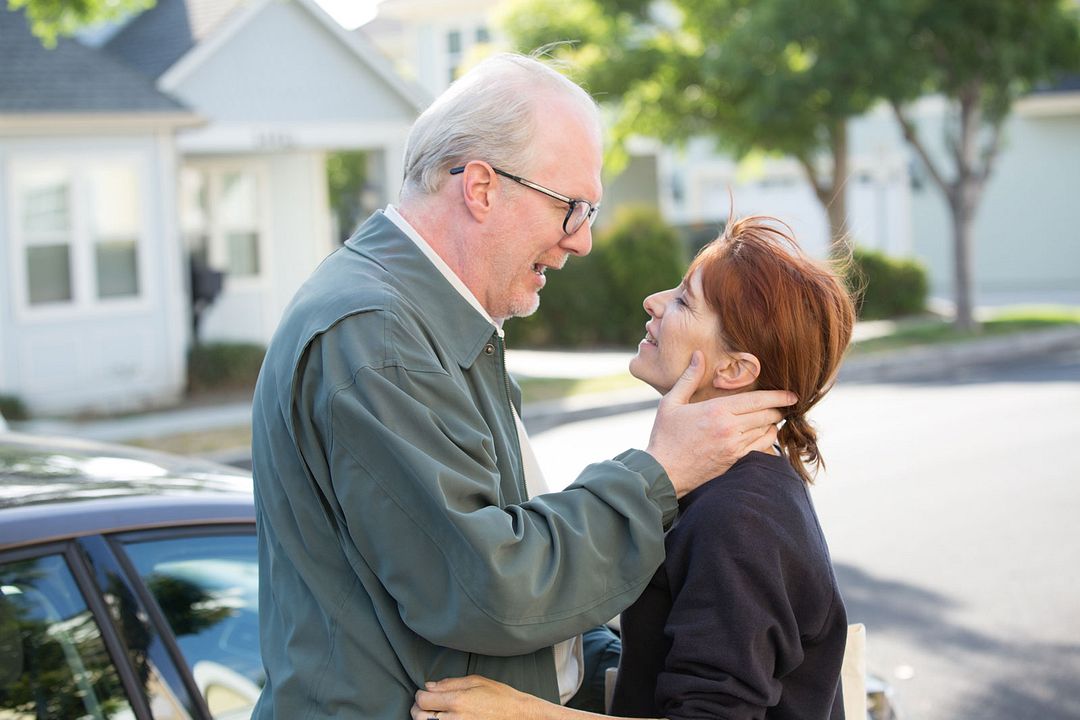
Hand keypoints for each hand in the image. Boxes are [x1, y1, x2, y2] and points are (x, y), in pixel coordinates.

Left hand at [412, 675, 548, 719]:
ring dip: (426, 719)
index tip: (425, 692)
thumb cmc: (500, 696)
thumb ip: (450, 683)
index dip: (420, 694)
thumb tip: (429, 686)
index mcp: (457, 700)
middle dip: (419, 708)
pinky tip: (444, 719)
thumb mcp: (476, 681)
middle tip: (426, 703)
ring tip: (434, 713)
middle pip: (419, 717)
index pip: (423, 699)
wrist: (518, 715)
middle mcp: (455, 718)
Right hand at [646, 351, 796, 497]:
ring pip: (766, 431)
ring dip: (773, 423)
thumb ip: (689, 378)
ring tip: (775, 416)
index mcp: (717, 410)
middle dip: (779, 408)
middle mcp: (730, 428)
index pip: (758, 400)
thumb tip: (698, 355)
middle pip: (767, 415)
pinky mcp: (735, 461)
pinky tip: (766, 433)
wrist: (663, 472)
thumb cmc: (664, 436)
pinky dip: (768, 439)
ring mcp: (734, 447)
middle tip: (786, 403)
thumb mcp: (671, 403)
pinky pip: (761, 448)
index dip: (779, 396)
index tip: (792, 394)